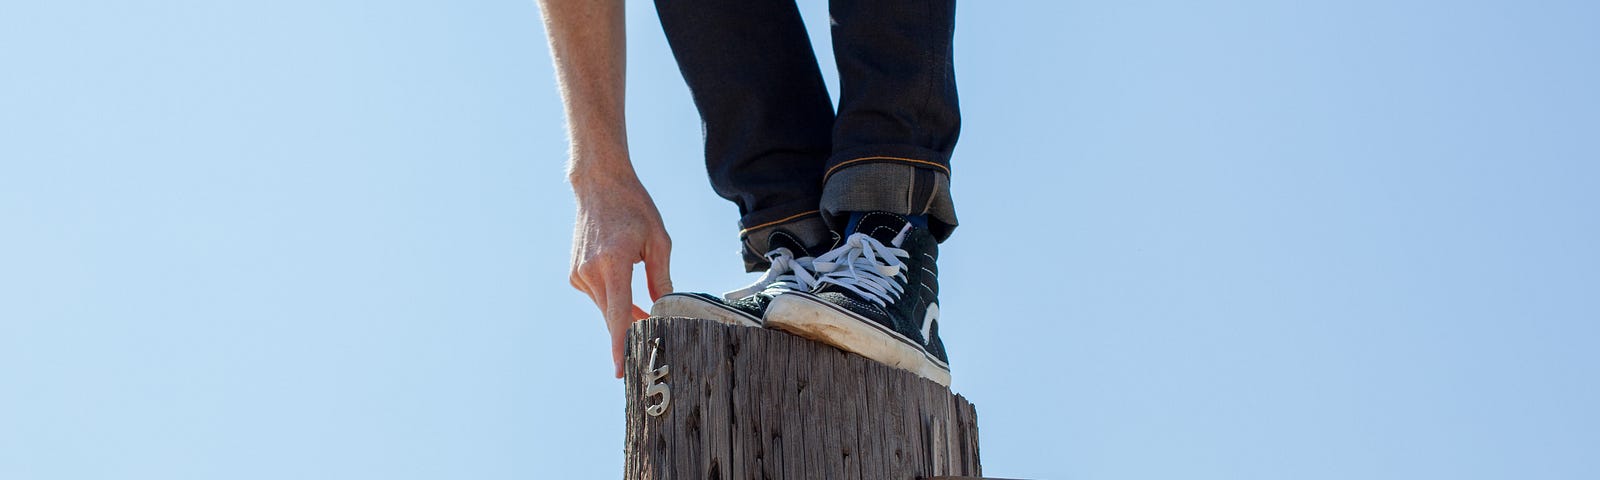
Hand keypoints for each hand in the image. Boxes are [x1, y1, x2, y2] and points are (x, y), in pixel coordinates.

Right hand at [568, 170, 673, 378]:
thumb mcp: (658, 240)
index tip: (619, 370)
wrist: (599, 185)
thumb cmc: (634, 208)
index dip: (620, 344)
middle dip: (632, 327)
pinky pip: (598, 297)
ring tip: (640, 295)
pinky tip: (619, 272)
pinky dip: (612, 296)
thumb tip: (666, 309)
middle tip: (652, 334)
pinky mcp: (574, 275)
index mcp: (613, 262)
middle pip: (614, 316)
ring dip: (624, 310)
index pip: (618, 313)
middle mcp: (591, 272)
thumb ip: (661, 278)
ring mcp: (579, 274)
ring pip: (606, 309)